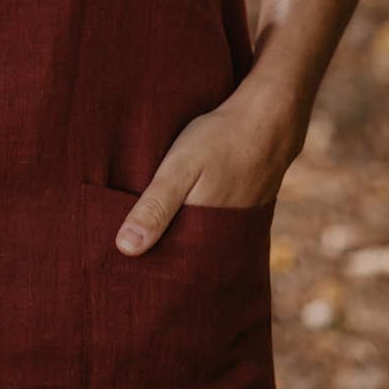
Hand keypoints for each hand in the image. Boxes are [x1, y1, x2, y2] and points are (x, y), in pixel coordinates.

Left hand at [115, 76, 307, 254]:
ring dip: (178, 245)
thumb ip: (155, 206)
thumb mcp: (180, 167)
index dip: (144, 268)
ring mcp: (235, 231)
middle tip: (127, 259)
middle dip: (158, 260)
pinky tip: (183, 221)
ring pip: (199, 247)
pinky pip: (215, 233)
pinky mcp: (243, 217)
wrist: (270, 120)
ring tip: (150, 241)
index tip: (118, 268)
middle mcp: (221, 242)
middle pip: (183, 260)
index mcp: (202, 236)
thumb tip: (125, 248)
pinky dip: (197, 230)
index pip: (167, 267)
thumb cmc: (220, 140)